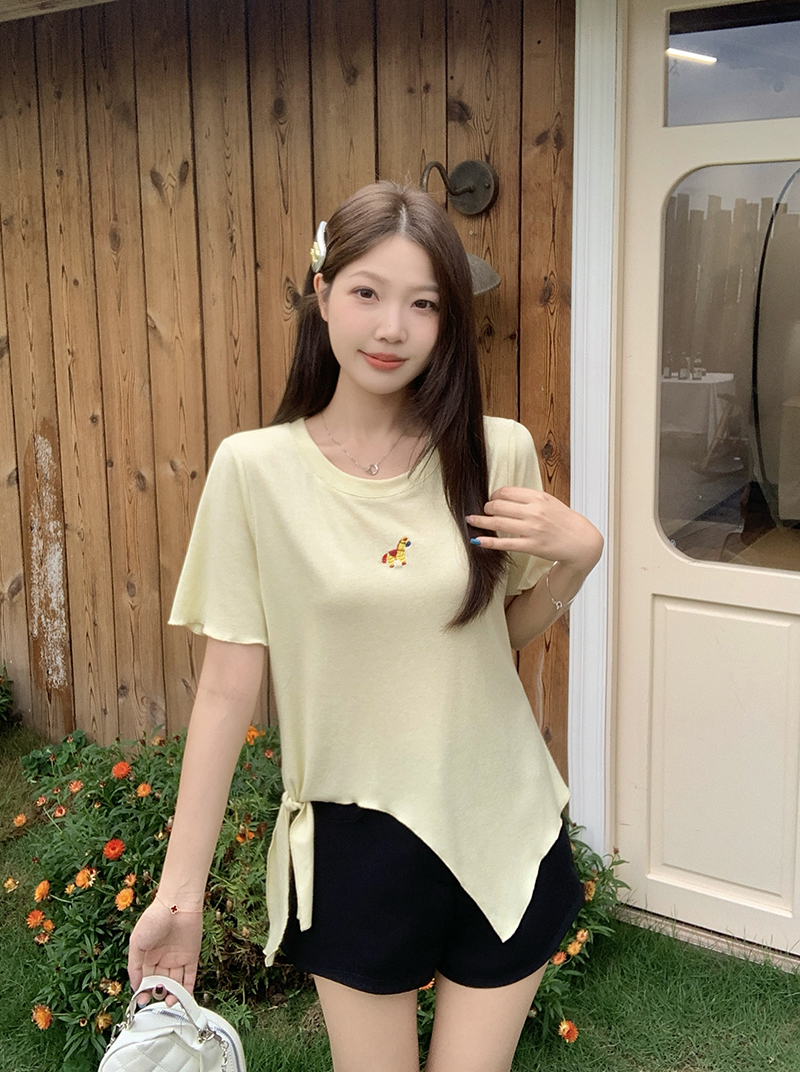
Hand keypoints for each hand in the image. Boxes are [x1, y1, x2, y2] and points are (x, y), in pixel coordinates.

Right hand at [127, 898, 202, 1006]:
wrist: (177, 905)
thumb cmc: (154, 918)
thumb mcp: (136, 943)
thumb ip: (135, 966)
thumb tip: (135, 985)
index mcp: (148, 956)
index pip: (145, 979)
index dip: (144, 990)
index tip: (142, 1000)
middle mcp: (163, 959)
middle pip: (160, 983)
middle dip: (157, 994)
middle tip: (155, 1001)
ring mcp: (177, 958)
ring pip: (175, 983)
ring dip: (172, 995)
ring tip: (169, 1002)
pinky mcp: (191, 957)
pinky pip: (190, 977)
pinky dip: (187, 990)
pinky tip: (184, 999)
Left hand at [467, 486, 602, 570]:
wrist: (581, 541)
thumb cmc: (564, 521)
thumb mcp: (549, 502)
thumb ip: (529, 498)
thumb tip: (505, 496)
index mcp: (538, 498)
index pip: (506, 492)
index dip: (494, 495)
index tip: (492, 500)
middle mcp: (534, 512)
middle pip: (498, 506)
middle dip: (487, 508)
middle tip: (484, 512)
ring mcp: (532, 530)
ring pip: (498, 523)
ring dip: (480, 522)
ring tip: (471, 521)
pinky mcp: (531, 546)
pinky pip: (504, 543)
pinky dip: (488, 542)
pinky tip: (477, 541)